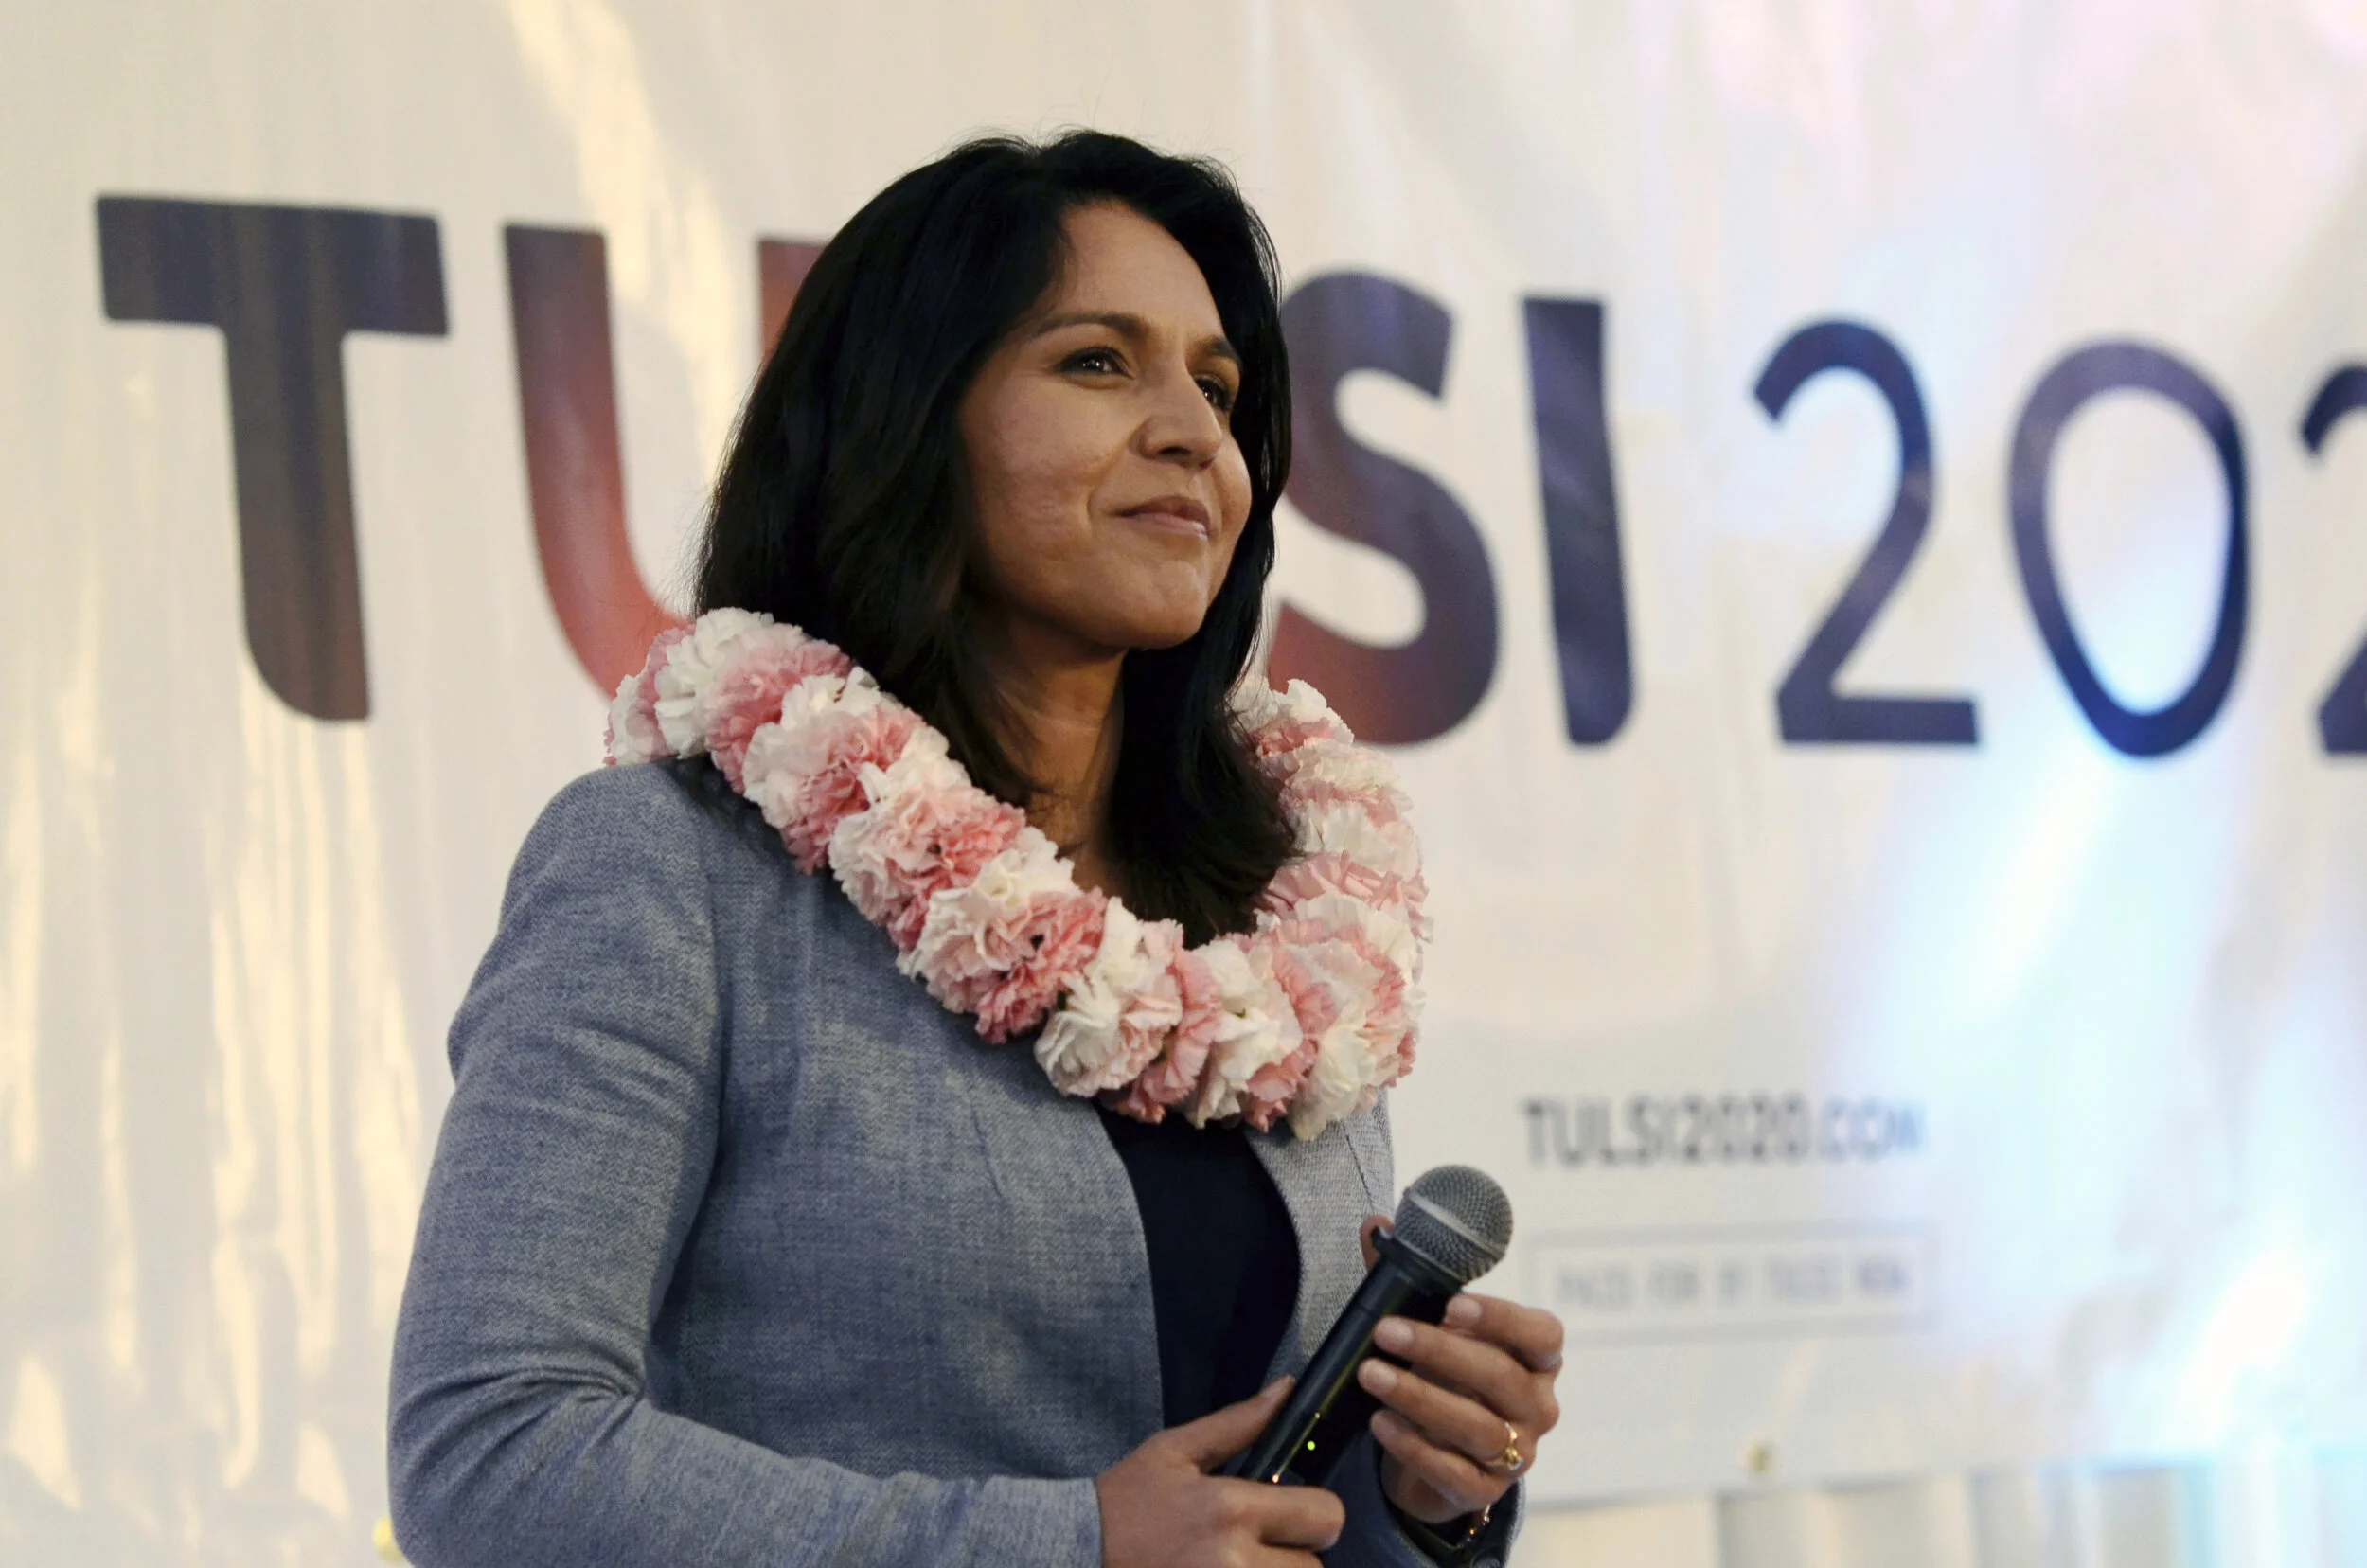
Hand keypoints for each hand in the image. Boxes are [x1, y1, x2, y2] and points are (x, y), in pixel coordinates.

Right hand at [1094, 1377, 1345, 1567]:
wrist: (1077, 1553)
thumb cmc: (1125, 1502)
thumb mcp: (1176, 1450)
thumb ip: (1239, 1423)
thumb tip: (1285, 1391)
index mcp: (1230, 1508)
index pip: (1325, 1516)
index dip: (1316, 1512)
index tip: (1294, 1513)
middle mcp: (1234, 1562)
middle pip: (1315, 1567)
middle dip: (1295, 1555)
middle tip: (1261, 1544)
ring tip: (1240, 1562)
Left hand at [1354, 1215, 1564, 1526]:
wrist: (1440, 1458)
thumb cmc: (1446, 1377)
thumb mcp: (1434, 1329)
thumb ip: (1406, 1277)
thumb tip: (1375, 1223)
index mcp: (1538, 1358)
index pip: (1542, 1333)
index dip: (1501, 1318)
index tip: (1452, 1304)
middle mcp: (1538, 1406)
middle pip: (1500, 1377)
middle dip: (1439, 1351)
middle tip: (1386, 1331)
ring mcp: (1517, 1453)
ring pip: (1477, 1427)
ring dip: (1420, 1398)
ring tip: (1371, 1375)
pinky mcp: (1484, 1490)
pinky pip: (1454, 1472)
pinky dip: (1415, 1447)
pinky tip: (1381, 1423)